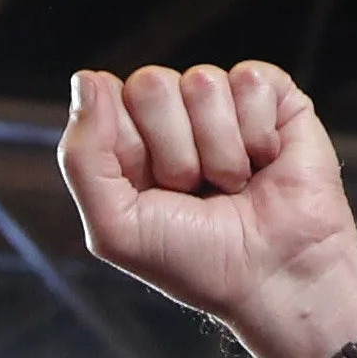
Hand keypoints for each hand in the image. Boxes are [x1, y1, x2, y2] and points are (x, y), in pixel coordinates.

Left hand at [58, 63, 356, 357]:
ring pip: (202, 82)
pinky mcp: (273, 98)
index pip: (106, 99)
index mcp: (129, 142)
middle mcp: (173, 117)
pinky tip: (266, 162)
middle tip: (196, 190)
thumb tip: (86, 79)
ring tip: (235, 184)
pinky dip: (258, 132)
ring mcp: (223, 104)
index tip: (154, 190)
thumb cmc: (196, 262)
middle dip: (174, 150)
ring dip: (220, 150)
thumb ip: (82, 156)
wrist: (274, 278)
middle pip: (151, 82)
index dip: (131, 147)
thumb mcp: (116, 227)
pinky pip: (251, 78)